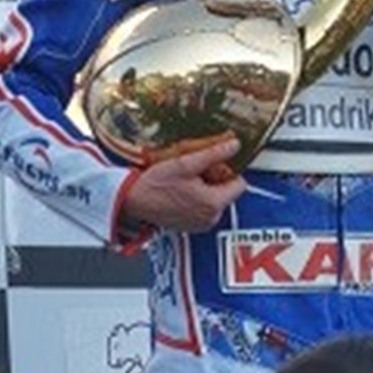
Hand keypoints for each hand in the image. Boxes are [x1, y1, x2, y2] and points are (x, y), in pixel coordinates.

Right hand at [119, 138, 245, 232]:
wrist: (133, 201)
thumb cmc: (156, 184)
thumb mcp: (185, 163)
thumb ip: (214, 154)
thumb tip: (234, 145)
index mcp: (213, 203)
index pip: (239, 185)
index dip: (229, 171)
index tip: (214, 165)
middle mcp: (210, 218)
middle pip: (227, 193)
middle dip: (216, 180)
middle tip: (196, 171)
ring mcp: (201, 224)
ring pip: (215, 201)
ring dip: (206, 189)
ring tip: (186, 182)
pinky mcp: (191, 226)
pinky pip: (203, 210)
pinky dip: (197, 200)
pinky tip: (182, 191)